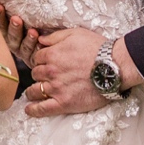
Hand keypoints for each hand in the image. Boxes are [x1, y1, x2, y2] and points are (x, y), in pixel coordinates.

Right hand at [0, 2, 44, 66]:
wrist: (49, 50)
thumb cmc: (35, 25)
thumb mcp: (25, 16)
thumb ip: (16, 7)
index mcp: (7, 33)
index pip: (0, 24)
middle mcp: (13, 43)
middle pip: (10, 35)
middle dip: (12, 26)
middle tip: (15, 18)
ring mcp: (23, 52)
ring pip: (22, 45)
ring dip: (24, 36)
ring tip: (30, 29)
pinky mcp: (34, 59)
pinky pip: (34, 52)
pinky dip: (35, 45)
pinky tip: (38, 37)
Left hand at [23, 26, 142, 117]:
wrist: (114, 67)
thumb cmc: (98, 49)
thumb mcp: (76, 34)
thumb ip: (55, 37)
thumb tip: (40, 39)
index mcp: (52, 54)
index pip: (36, 58)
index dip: (41, 60)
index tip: (45, 63)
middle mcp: (51, 71)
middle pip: (35, 74)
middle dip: (39, 74)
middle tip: (45, 77)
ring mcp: (56, 88)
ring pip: (35, 91)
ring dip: (33, 91)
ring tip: (34, 93)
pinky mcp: (64, 103)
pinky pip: (42, 109)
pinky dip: (33, 110)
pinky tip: (29, 110)